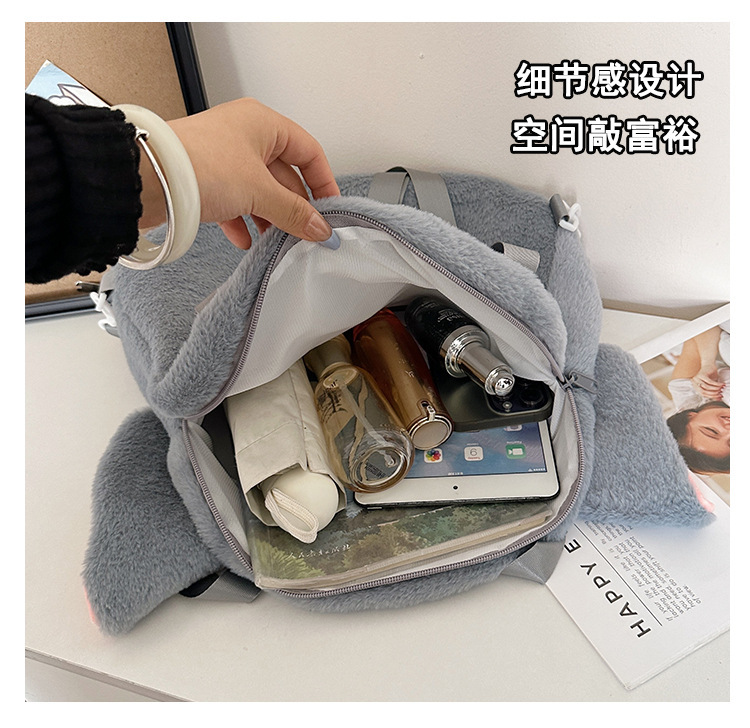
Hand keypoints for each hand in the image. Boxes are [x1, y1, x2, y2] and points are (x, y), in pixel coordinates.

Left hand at [140, 98, 339, 248]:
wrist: (148, 179)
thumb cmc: (198, 165)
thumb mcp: (260, 191)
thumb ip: (294, 212)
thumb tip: (319, 227)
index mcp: (263, 123)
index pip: (308, 151)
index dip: (323, 181)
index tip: (330, 209)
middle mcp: (244, 135)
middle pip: (284, 174)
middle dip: (295, 206)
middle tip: (306, 232)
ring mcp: (224, 157)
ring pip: (260, 190)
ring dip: (271, 217)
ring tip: (279, 240)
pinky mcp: (206, 178)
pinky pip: (235, 201)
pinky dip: (244, 221)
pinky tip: (246, 241)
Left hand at [692, 365, 723, 399]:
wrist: (709, 364)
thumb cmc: (710, 375)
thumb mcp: (711, 384)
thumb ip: (713, 391)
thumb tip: (719, 399)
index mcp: (695, 386)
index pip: (703, 394)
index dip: (711, 396)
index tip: (719, 397)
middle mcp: (694, 382)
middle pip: (703, 392)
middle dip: (713, 393)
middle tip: (721, 393)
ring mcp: (697, 378)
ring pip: (707, 387)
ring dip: (716, 388)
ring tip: (722, 388)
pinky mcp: (701, 374)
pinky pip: (710, 382)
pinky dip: (717, 384)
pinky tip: (722, 384)